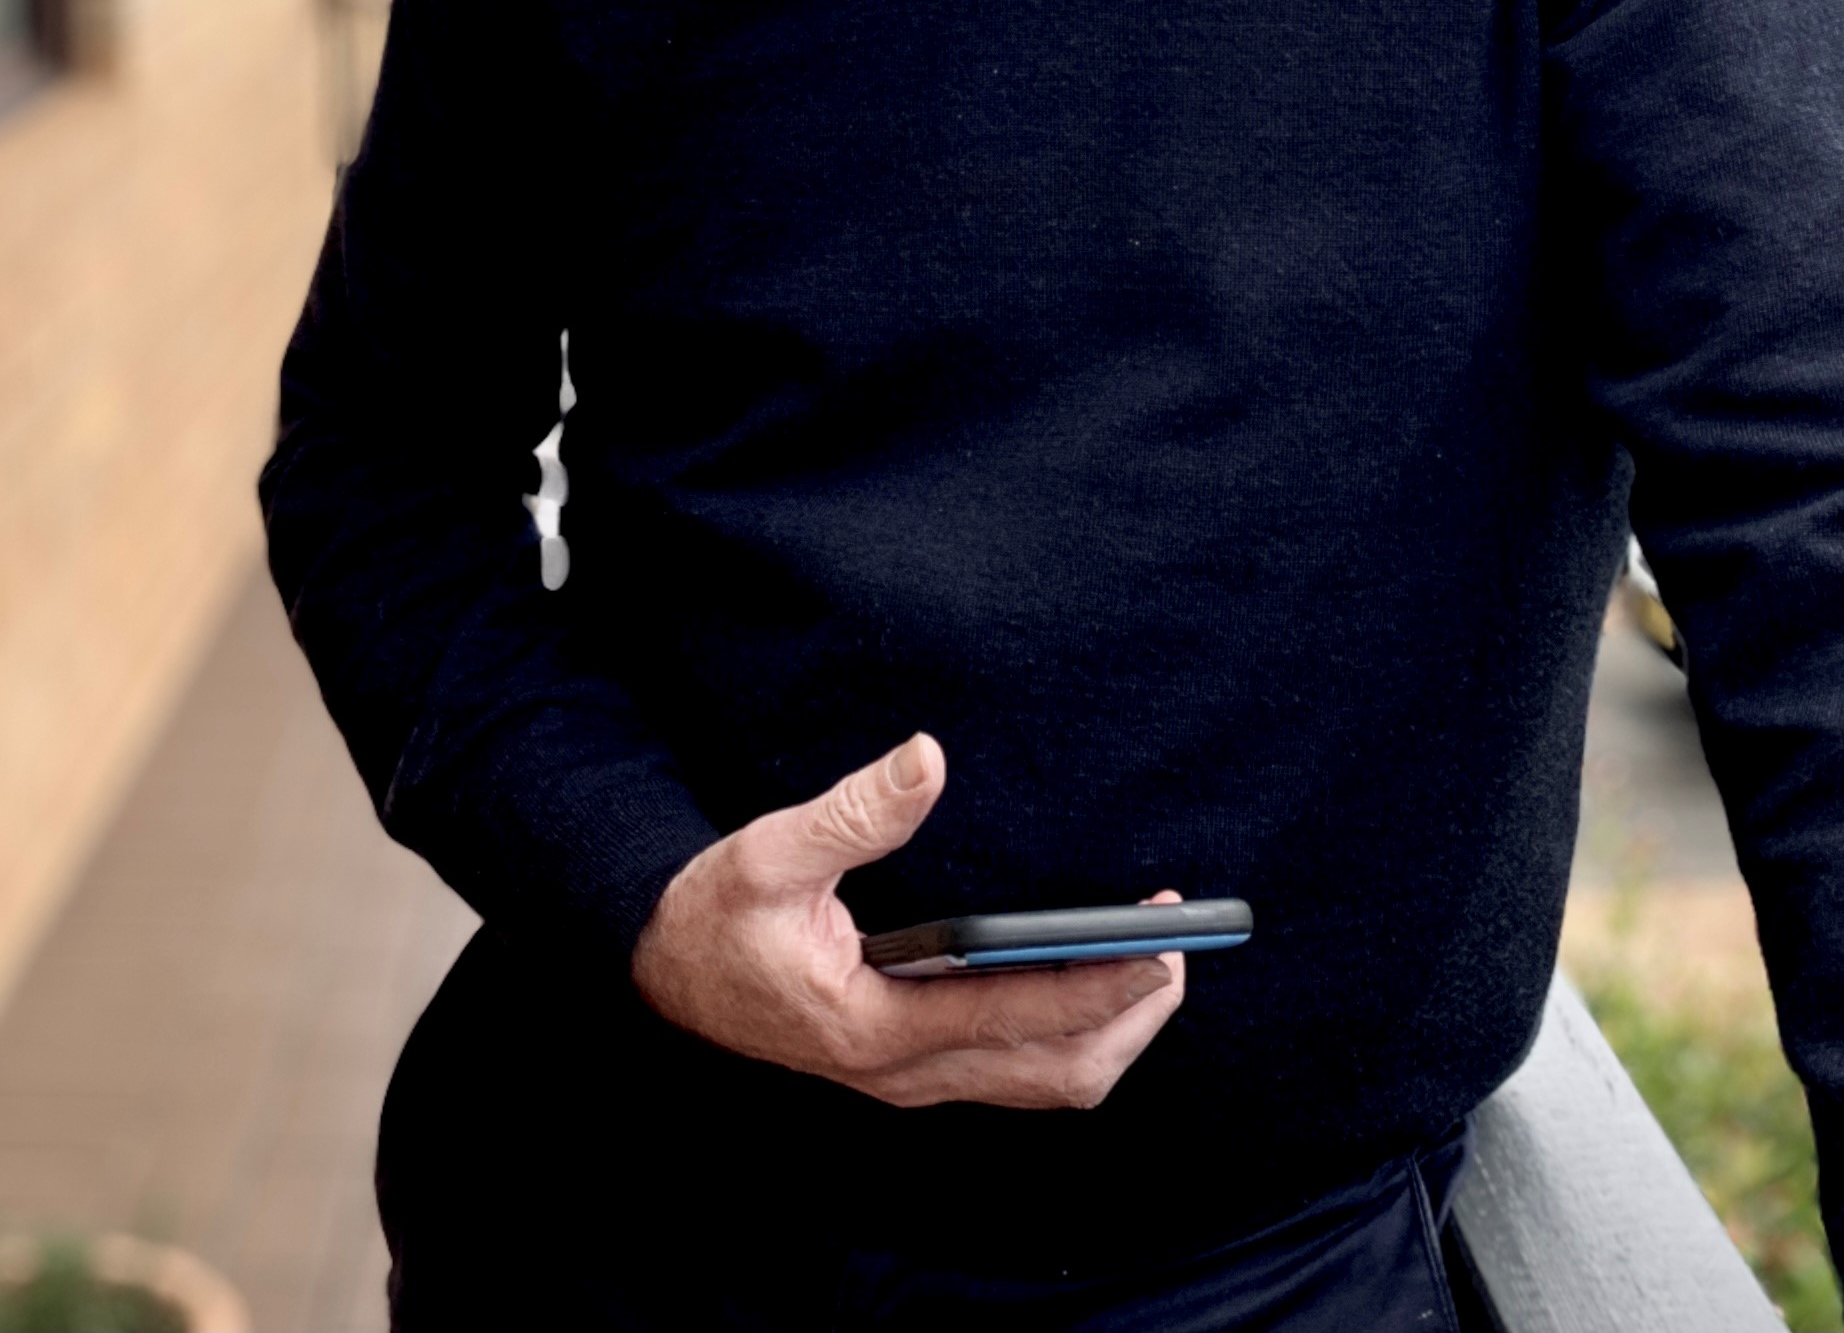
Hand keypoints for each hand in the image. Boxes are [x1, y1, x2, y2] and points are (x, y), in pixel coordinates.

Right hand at [628, 732, 1186, 1109]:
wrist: (664, 975)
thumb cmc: (716, 914)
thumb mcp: (769, 852)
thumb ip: (854, 812)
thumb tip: (927, 759)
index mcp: (872, 1025)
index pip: (1013, 1016)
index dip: (1096, 984)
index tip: (1157, 944)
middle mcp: (902, 1071)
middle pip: (1056, 1073)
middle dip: (1131, 1016)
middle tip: (1179, 947)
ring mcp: (912, 1080)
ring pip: (1047, 1084)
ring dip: (1114, 1034)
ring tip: (1157, 966)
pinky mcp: (917, 1070)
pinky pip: (1021, 1074)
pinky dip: (1077, 1038)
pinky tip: (1098, 986)